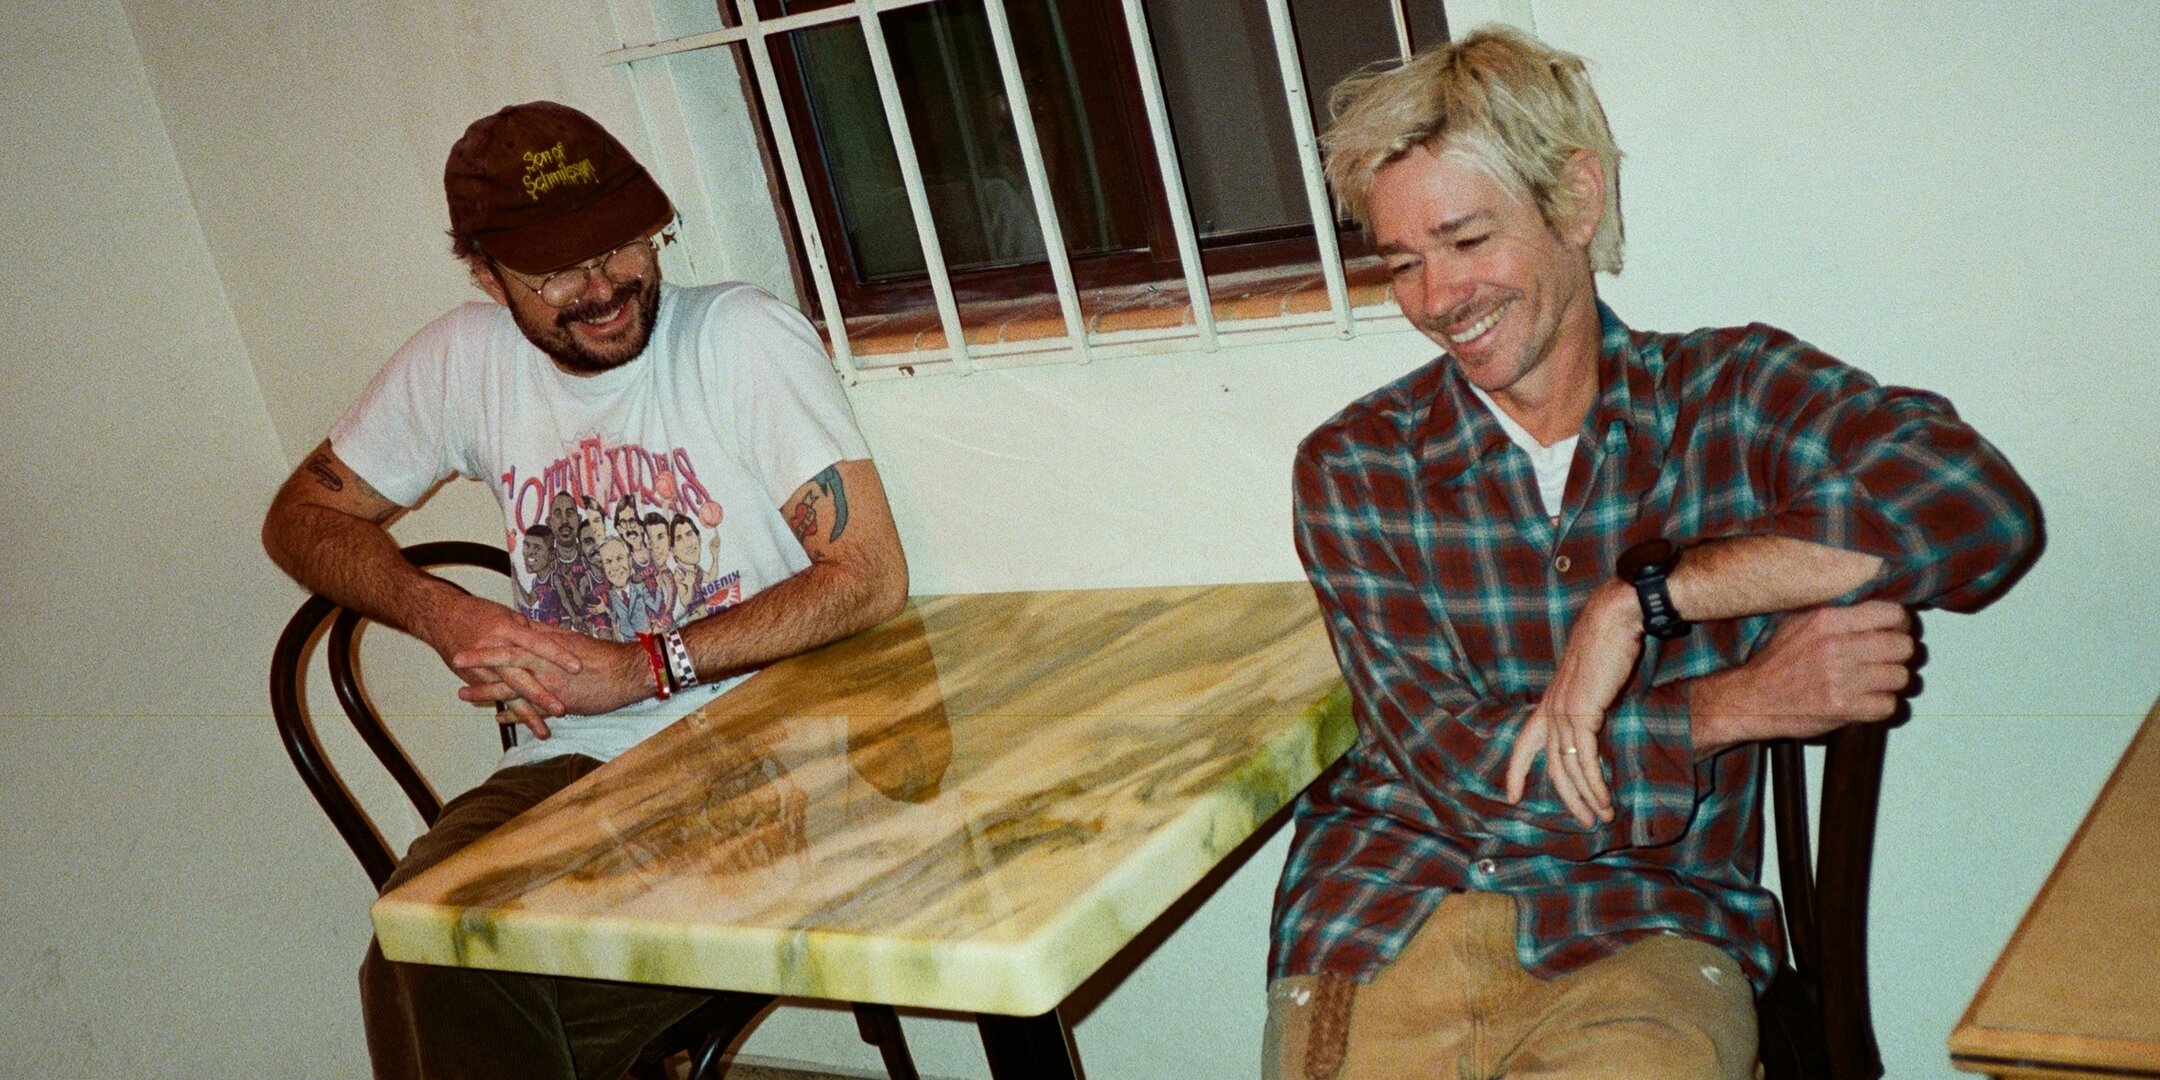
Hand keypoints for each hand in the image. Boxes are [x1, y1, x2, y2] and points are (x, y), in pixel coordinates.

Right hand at [411, 590, 586, 738]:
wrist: (442, 617)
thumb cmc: (480, 613)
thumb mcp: (509, 615)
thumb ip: (532, 630)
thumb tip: (558, 639)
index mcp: (507, 630)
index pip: (537, 644)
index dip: (557, 655)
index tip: (578, 667)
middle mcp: (494, 650)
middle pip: (520, 676)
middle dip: (540, 695)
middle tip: (561, 709)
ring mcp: (483, 668)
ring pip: (508, 695)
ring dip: (526, 713)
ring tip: (542, 731)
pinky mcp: (474, 680)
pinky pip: (495, 699)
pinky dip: (509, 713)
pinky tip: (521, 726)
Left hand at [452, 631, 649, 718]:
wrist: (629, 673)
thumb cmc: (604, 656)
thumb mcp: (573, 640)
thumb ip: (550, 635)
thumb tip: (530, 627)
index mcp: (549, 646)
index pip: (513, 640)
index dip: (489, 641)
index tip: (469, 640)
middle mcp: (546, 663)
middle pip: (506, 659)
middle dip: (479, 661)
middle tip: (456, 660)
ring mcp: (551, 683)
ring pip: (513, 686)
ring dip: (487, 690)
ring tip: (464, 694)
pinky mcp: (560, 702)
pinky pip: (531, 709)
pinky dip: (513, 713)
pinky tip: (498, 717)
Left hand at [1506, 581, 1640, 826]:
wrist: (1613, 619)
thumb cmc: (1606, 645)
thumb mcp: (1590, 680)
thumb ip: (1587, 703)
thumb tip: (1593, 721)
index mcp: (1548, 702)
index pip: (1523, 743)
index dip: (1516, 771)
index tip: (1511, 797)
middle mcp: (1551, 709)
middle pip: (1551, 764)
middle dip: (1566, 797)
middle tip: (1583, 821)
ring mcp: (1564, 711)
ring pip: (1569, 767)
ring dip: (1586, 796)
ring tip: (1601, 817)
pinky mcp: (1583, 713)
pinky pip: (1586, 758)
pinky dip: (1595, 782)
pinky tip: (1604, 798)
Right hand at [1692, 601, 1913, 752]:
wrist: (1753, 698)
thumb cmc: (1776, 662)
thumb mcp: (1797, 622)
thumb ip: (1834, 613)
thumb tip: (1873, 607)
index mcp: (1826, 621)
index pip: (1890, 614)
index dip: (1900, 623)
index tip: (1896, 630)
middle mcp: (1836, 648)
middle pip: (1901, 646)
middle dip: (1899, 653)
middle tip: (1888, 657)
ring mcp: (1842, 680)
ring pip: (1900, 677)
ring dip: (1891, 680)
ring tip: (1876, 680)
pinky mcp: (1844, 708)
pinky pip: (1889, 705)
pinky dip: (1882, 704)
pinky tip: (1868, 699)